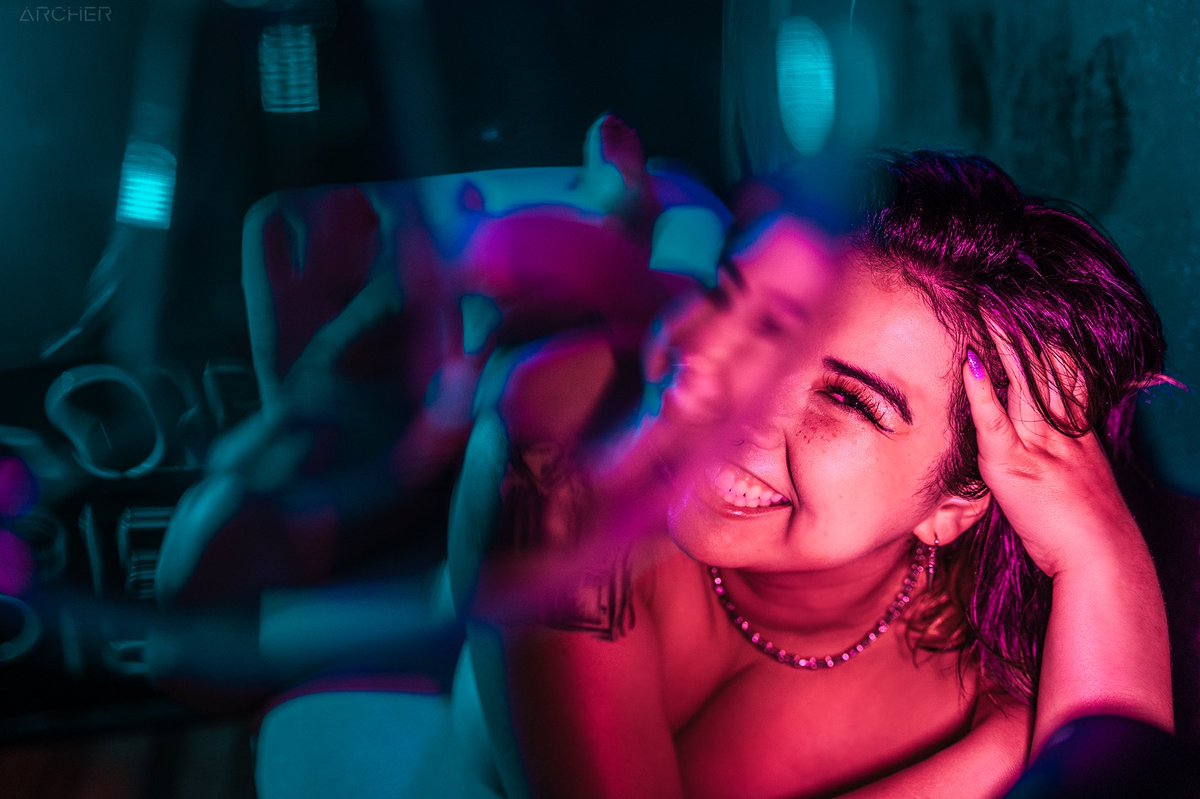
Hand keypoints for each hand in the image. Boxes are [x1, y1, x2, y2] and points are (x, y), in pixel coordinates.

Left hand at [961, 324, 1140, 576]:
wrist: (1103, 560)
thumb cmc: (1085, 532)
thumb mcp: (1077, 485)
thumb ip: (1057, 460)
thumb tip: (1037, 452)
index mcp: (1077, 433)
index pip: (1065, 374)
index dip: (1049, 342)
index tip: (1034, 312)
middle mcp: (1061, 430)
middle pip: (1044, 367)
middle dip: (1023, 330)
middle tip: (1005, 294)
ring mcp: (1038, 445)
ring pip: (1020, 382)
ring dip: (1001, 343)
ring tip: (985, 306)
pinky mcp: (1013, 466)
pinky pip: (994, 420)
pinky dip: (981, 390)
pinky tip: (971, 362)